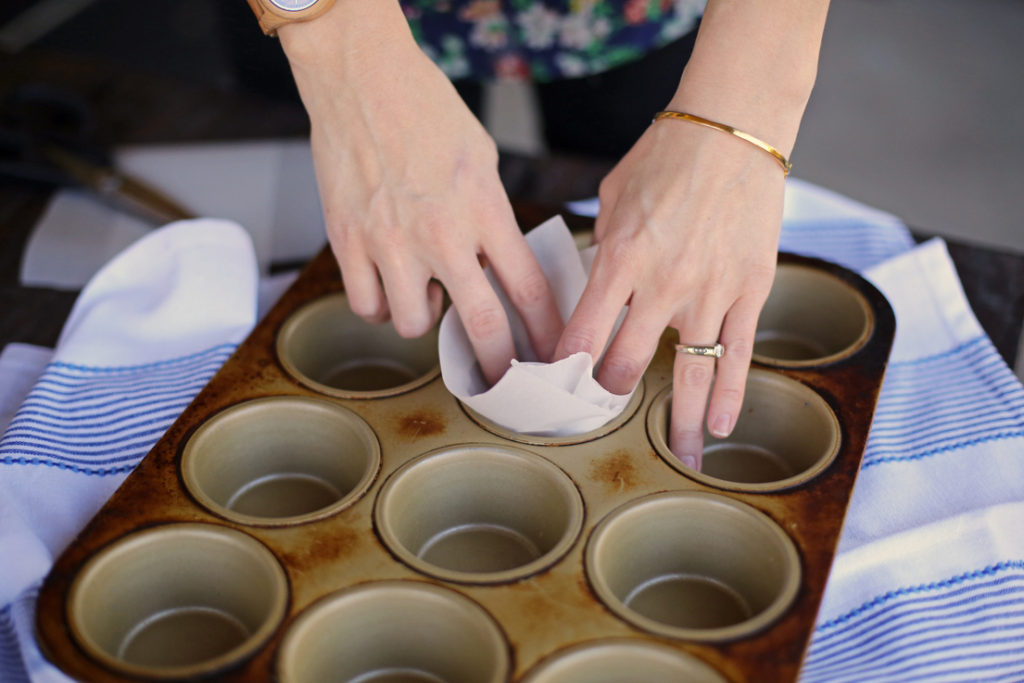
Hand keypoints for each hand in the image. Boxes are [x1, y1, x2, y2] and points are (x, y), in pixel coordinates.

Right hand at [280, 0, 562, 385]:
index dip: (546, 331)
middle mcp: (443, 235)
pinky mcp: (349, 244)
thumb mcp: (483, 159)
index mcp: (485, 210)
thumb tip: (496, 261)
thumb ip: (491, 216)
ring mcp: (392, 244)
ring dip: (425, 320)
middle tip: (501, 379)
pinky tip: (386, 287)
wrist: (361, 80)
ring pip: (414, 324)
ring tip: (425, 294)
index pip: (529, 288)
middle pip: (483, 326)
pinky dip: (379, 307)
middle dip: (500, 364)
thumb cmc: (425, 109)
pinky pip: (367, 307)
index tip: (553, 353)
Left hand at [554, 119, 784, 467]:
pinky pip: (739, 353)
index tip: (553, 390)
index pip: (580, 334)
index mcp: (618, 259)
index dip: (563, 370)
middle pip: (628, 364)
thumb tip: (595, 280)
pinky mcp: (749, 290)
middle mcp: (661, 285)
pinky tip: (724, 425)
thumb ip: (601, 246)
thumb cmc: (665, 155)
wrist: (732, 129)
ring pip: (694, 373)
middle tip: (603, 420)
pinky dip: (732, 394)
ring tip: (682, 459)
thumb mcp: (611, 195)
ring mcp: (709, 291)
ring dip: (684, 422)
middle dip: (611, 398)